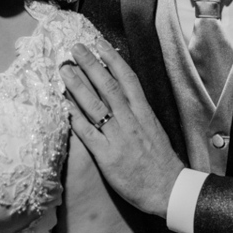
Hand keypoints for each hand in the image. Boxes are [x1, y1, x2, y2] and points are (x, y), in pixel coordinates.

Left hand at [62, 42, 184, 218]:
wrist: (168, 189)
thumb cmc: (160, 161)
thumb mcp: (154, 129)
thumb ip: (138, 113)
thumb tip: (124, 97)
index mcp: (144, 112)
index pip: (128, 79)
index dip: (113, 59)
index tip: (100, 44)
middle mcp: (131, 120)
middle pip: (108, 86)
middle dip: (90, 64)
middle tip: (75, 48)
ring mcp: (118, 137)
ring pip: (95, 105)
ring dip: (78, 85)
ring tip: (64, 70)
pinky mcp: (107, 155)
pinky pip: (87, 132)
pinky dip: (75, 117)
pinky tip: (64, 105)